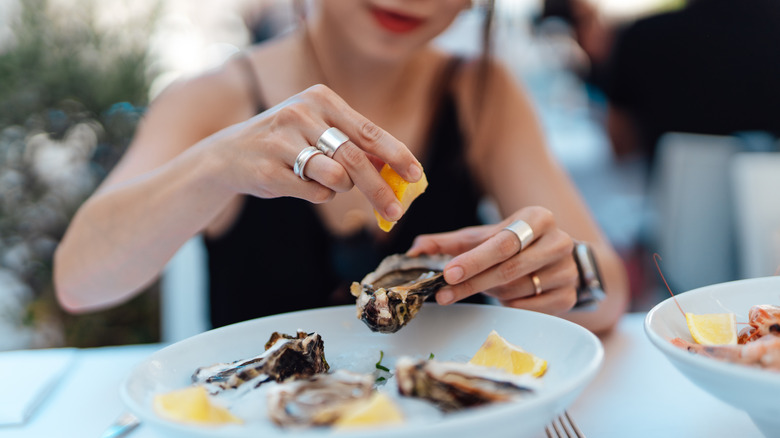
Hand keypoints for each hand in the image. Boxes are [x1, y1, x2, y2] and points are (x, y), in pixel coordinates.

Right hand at [211, 84, 421, 220]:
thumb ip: (355, 144)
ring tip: (324, 180)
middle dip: (380, 189)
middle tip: (396, 212)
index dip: (396, 155)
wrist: (228, 155)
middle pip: (355, 159)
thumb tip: (397, 170)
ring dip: (340, 188)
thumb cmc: (286, 143)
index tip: (416, 174)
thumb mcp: (318, 130)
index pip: (368, 130)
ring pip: (336, 178)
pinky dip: (317, 195)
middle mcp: (301, 114)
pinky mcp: (270, 170)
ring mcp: (282, 142)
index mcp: (320, 99)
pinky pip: (314, 193)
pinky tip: (300, 183)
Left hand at [406, 206, 578, 314]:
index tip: (447, 273)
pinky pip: (528, 307)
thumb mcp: (484, 237)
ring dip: (490, 291)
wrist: (557, 258)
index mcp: (538, 218)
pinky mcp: (569, 296)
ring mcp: (567, 271)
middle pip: (509, 268)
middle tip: (444, 293)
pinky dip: (508, 303)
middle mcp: (559, 241)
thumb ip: (450, 243)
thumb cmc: (514, 244)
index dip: (473, 260)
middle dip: (472, 282)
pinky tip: (503, 294)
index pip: (502, 242)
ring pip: (516, 289)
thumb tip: (414, 250)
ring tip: (481, 285)